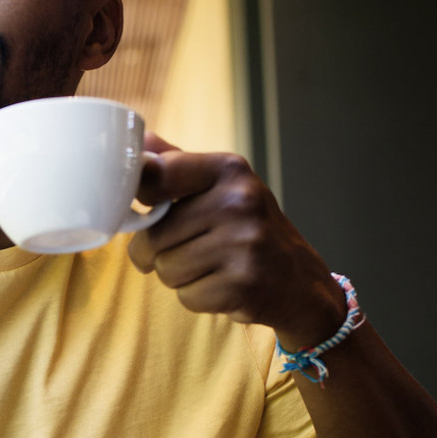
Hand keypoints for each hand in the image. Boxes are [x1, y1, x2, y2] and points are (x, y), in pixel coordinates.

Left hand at [129, 133, 346, 346]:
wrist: (300, 282)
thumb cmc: (247, 230)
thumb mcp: (220, 186)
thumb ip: (176, 163)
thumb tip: (137, 139)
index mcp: (228, 169)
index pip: (156, 174)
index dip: (141, 197)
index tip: (151, 206)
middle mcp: (239, 201)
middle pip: (152, 235)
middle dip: (159, 252)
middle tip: (191, 249)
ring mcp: (245, 243)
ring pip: (165, 269)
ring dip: (179, 277)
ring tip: (211, 267)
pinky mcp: (245, 285)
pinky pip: (187, 297)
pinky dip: (198, 298)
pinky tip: (224, 286)